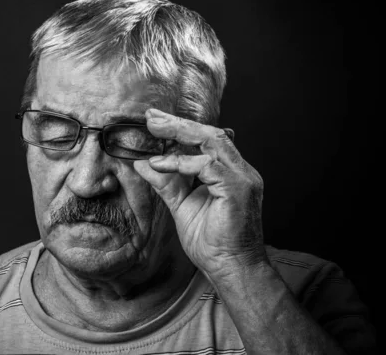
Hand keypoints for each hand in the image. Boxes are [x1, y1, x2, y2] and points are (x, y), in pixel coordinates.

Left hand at [134, 108, 267, 279]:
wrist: (230, 268)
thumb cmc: (211, 242)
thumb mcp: (181, 206)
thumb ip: (166, 183)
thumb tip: (142, 164)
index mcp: (230, 173)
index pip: (207, 140)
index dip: (181, 128)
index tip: (155, 121)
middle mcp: (240, 171)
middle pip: (210, 134)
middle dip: (179, 123)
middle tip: (152, 117)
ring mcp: (243, 178)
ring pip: (212, 141)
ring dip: (181, 133)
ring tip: (155, 129)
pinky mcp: (238, 188)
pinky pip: (207, 165)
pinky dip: (181, 162)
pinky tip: (160, 164)